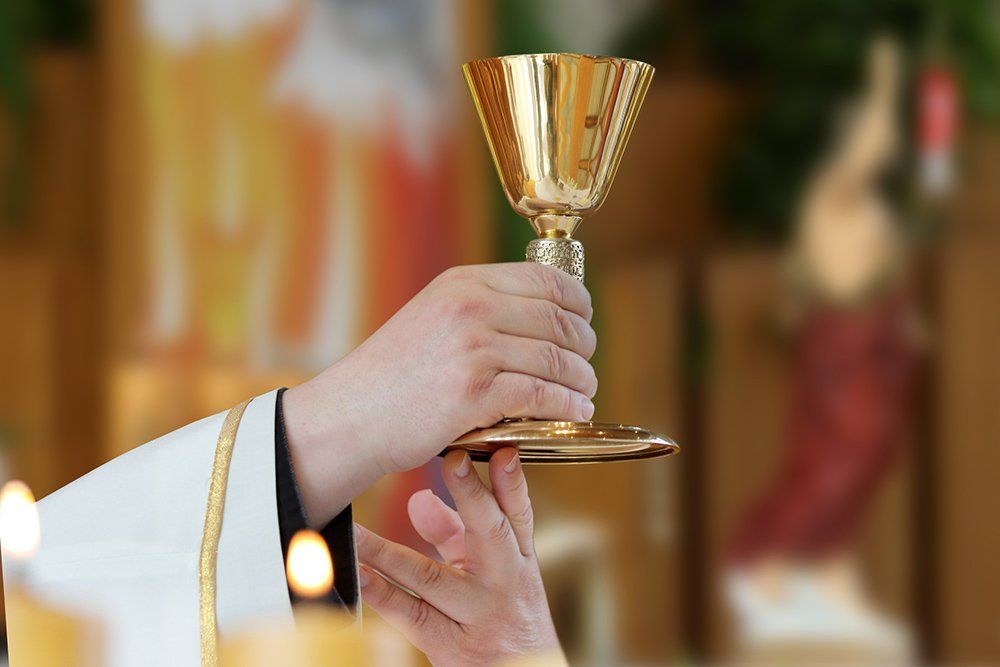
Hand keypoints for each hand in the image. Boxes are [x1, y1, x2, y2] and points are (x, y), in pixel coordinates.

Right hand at [283, 263, 596, 525]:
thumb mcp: (432, 316)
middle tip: (586, 365)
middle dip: (584, 345)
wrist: (349, 415)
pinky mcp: (473, 393)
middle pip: (558, 320)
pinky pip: (542, 394)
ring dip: (581, 380)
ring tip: (585, 392)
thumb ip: (479, 309)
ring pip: (556, 359)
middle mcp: (470, 307)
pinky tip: (575, 411)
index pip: (546, 280)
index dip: (578, 302)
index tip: (586, 321)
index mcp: (463, 283)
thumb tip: (541, 318)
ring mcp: (473, 348)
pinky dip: (567, 405)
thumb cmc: (391, 374)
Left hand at [356, 449, 564, 666]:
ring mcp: (479, 614)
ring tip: (356, 533)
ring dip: (388, 553)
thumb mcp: (489, 571)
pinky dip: (381, 595)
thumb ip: (455, 534)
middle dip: (473, 495)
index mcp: (517, 557)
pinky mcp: (453, 646)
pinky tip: (358, 577)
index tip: (500, 449)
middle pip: (490, 532)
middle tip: (453, 460)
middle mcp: (505, 581)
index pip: (517, 511)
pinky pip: (411, 616)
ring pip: (433, 578)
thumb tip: (419, 499)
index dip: (511, 480)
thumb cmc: (504, 616)